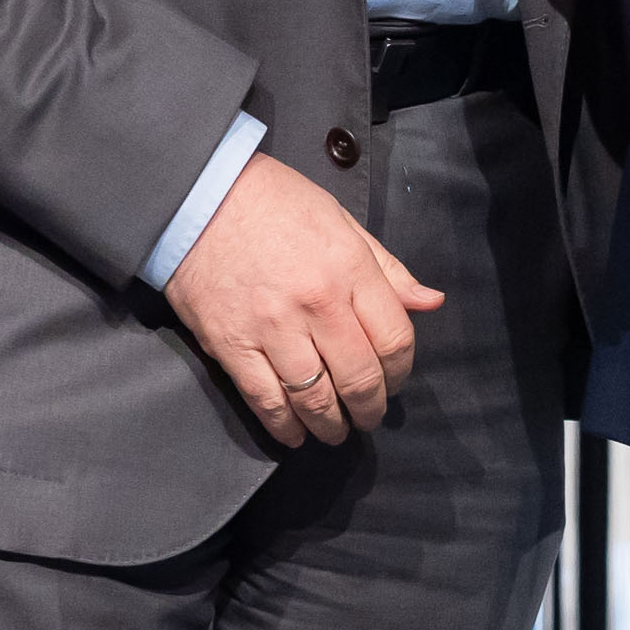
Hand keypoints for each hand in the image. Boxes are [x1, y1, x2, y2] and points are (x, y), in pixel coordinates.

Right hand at [162, 152, 442, 447]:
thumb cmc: (274, 202)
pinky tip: (296, 433)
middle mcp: (316, 304)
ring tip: (336, 429)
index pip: (395, 339)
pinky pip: (267, 402)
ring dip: (332, 425)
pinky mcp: (233, 347)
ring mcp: (273, 329)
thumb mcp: (341, 221)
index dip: (402, 370)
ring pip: (316, 400)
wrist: (199, 196)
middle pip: (360, 378)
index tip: (395, 379)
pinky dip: (286, 427)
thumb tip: (430, 302)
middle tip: (369, 416)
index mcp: (349, 268)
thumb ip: (387, 269)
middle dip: (371, 408)